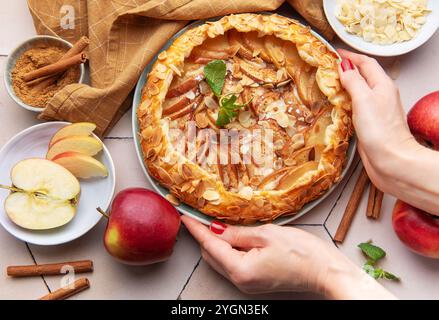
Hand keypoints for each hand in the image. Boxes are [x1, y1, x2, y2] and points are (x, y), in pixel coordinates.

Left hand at [182, 216, 394, 298]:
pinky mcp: (255, 281)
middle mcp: (240, 281)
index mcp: (241, 270)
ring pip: (221, 261)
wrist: (325, 272)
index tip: (185, 216)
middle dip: (203, 236)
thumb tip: (215, 229)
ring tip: (213, 222)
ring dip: (215, 243)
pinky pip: (233, 264)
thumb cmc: (302, 253)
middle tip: (199, 215)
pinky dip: (227, 250)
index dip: (196, 229)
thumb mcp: (267, 234)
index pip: (210, 245)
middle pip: (211, 256)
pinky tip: (231, 235)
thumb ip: (237, 233)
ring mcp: (248, 284)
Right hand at [337, 49, 417, 191]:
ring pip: (359, 91)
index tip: (334, 52)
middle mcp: (381, 95)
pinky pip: (356, 106)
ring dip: (345, 85)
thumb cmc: (380, 130)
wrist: (391, 159)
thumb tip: (343, 66)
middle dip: (347, 69)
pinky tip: (336, 106)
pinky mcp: (370, 124)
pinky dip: (345, 101)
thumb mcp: (364, 99)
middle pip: (363, 75)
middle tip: (328, 67)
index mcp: (382, 85)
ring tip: (329, 83)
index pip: (366, 63)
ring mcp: (376, 110)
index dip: (350, 56)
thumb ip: (353, 81)